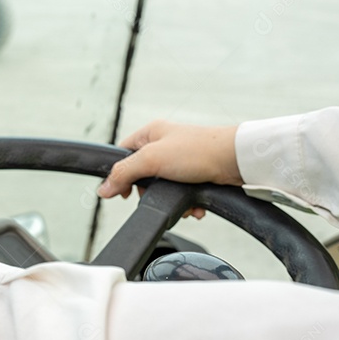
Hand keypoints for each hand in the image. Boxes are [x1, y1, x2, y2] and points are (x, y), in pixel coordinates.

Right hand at [98, 121, 241, 217]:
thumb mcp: (151, 160)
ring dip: (170, 200)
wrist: (234, 161)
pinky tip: (192, 206)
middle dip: (150, 192)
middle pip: (142, 175)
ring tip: (180, 203)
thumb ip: (124, 173)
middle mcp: (165, 145)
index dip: (120, 174)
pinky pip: (180, 193)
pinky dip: (185, 203)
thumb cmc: (198, 151)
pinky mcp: (195, 173)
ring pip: (162, 187)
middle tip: (154, 195)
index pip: (123, 154)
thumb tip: (104, 188)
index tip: (124, 192)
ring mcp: (180, 159)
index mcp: (150, 133)